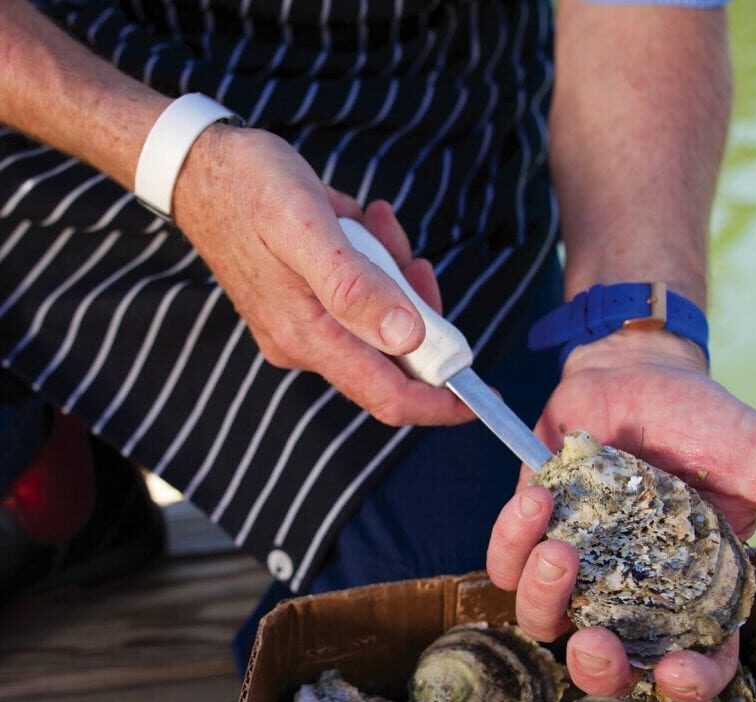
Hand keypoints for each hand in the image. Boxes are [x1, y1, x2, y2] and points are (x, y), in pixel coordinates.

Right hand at [172, 124, 472, 426]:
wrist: (200, 168)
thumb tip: (408, 338)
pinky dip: (375, 266)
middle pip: (392, 357)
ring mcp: (304, 328)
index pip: (387, 396)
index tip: (481, 400)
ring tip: (372, 225)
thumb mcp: (305, 226)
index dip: (438, 404)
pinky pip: (362, 300)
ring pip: (381, 323)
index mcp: (308, 335)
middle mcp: (306, 343)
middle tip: (410, 257)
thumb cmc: (249, 188)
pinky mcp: (305, 307)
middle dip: (418, 310)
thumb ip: (355, 286)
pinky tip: (360, 226)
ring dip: (394, 276)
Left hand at [487, 331, 755, 701]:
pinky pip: (506, 566)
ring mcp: (577, 569)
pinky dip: (512, 541)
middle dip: (599, 667)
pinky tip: (538, 501)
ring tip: (560, 551)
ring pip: (547, 623)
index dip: (685, 683)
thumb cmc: (708, 423)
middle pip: (608, 666)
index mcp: (691, 595)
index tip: (675, 670)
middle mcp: (629, 594)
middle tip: (596, 640)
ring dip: (547, 597)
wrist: (634, 372)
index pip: (692, 663)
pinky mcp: (530, 537)